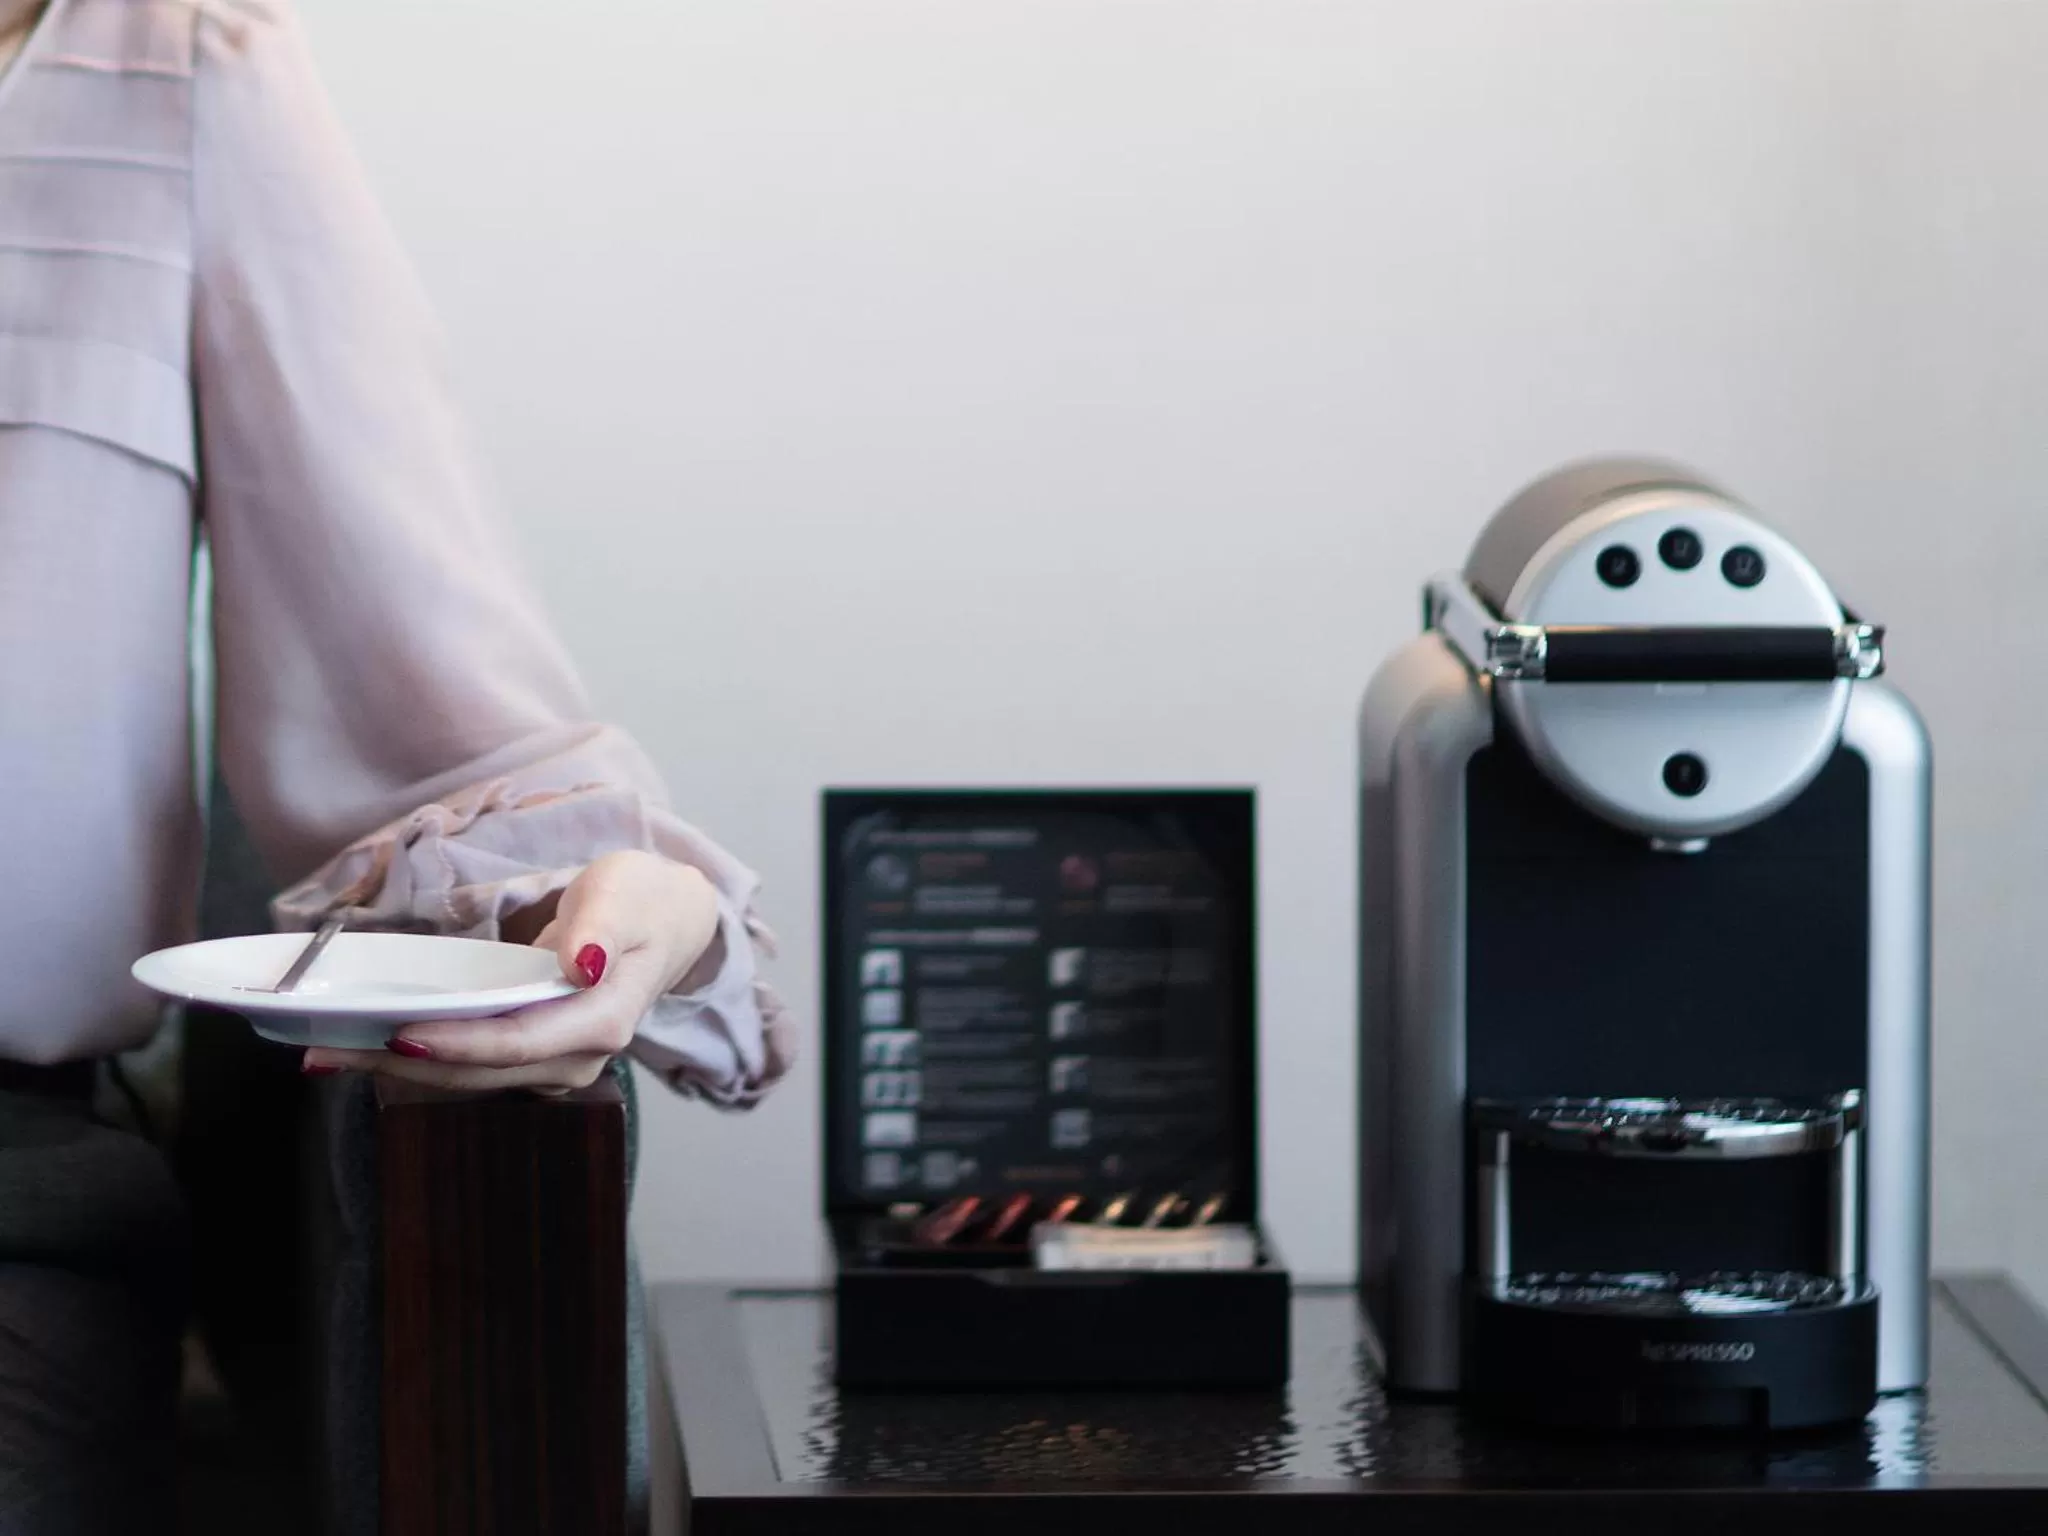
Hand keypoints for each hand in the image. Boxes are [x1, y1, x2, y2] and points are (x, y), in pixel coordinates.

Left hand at [301, 850, 722, 1091]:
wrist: (666, 923)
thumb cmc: (643, 901)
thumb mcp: (626, 894)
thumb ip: (604, 927)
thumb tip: (585, 962)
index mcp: (602, 1019)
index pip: (518, 1043)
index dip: (455, 1044)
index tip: (396, 1034)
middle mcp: (577, 1056)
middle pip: (480, 1072)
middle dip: (402, 1065)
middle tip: (326, 1051)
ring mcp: (554, 1062)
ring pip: (468, 1077)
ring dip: (398, 1069)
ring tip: (328, 1053)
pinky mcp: (532, 1055)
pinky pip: (470, 1065)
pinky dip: (419, 1058)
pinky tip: (369, 1047)